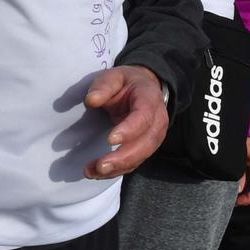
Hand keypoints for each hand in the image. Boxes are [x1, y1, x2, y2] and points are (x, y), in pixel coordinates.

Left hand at [82, 63, 168, 178]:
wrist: (144, 88)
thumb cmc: (127, 83)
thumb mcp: (115, 76)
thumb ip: (104, 86)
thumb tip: (91, 100)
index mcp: (149, 99)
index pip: (143, 117)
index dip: (129, 130)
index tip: (110, 139)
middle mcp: (157, 121)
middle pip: (145, 144)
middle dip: (123, 158)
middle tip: (101, 165)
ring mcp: (153, 137)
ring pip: (140, 157)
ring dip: (117, 168)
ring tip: (93, 172)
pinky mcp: (145, 148)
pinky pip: (133, 163)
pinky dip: (116, 170)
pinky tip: (97, 173)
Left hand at [236, 137, 249, 205]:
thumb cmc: (248, 135)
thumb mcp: (240, 155)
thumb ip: (239, 172)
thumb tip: (237, 189)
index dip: (248, 199)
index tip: (236, 201)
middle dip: (244, 196)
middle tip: (230, 198)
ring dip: (242, 188)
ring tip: (229, 190)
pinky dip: (242, 180)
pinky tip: (231, 179)